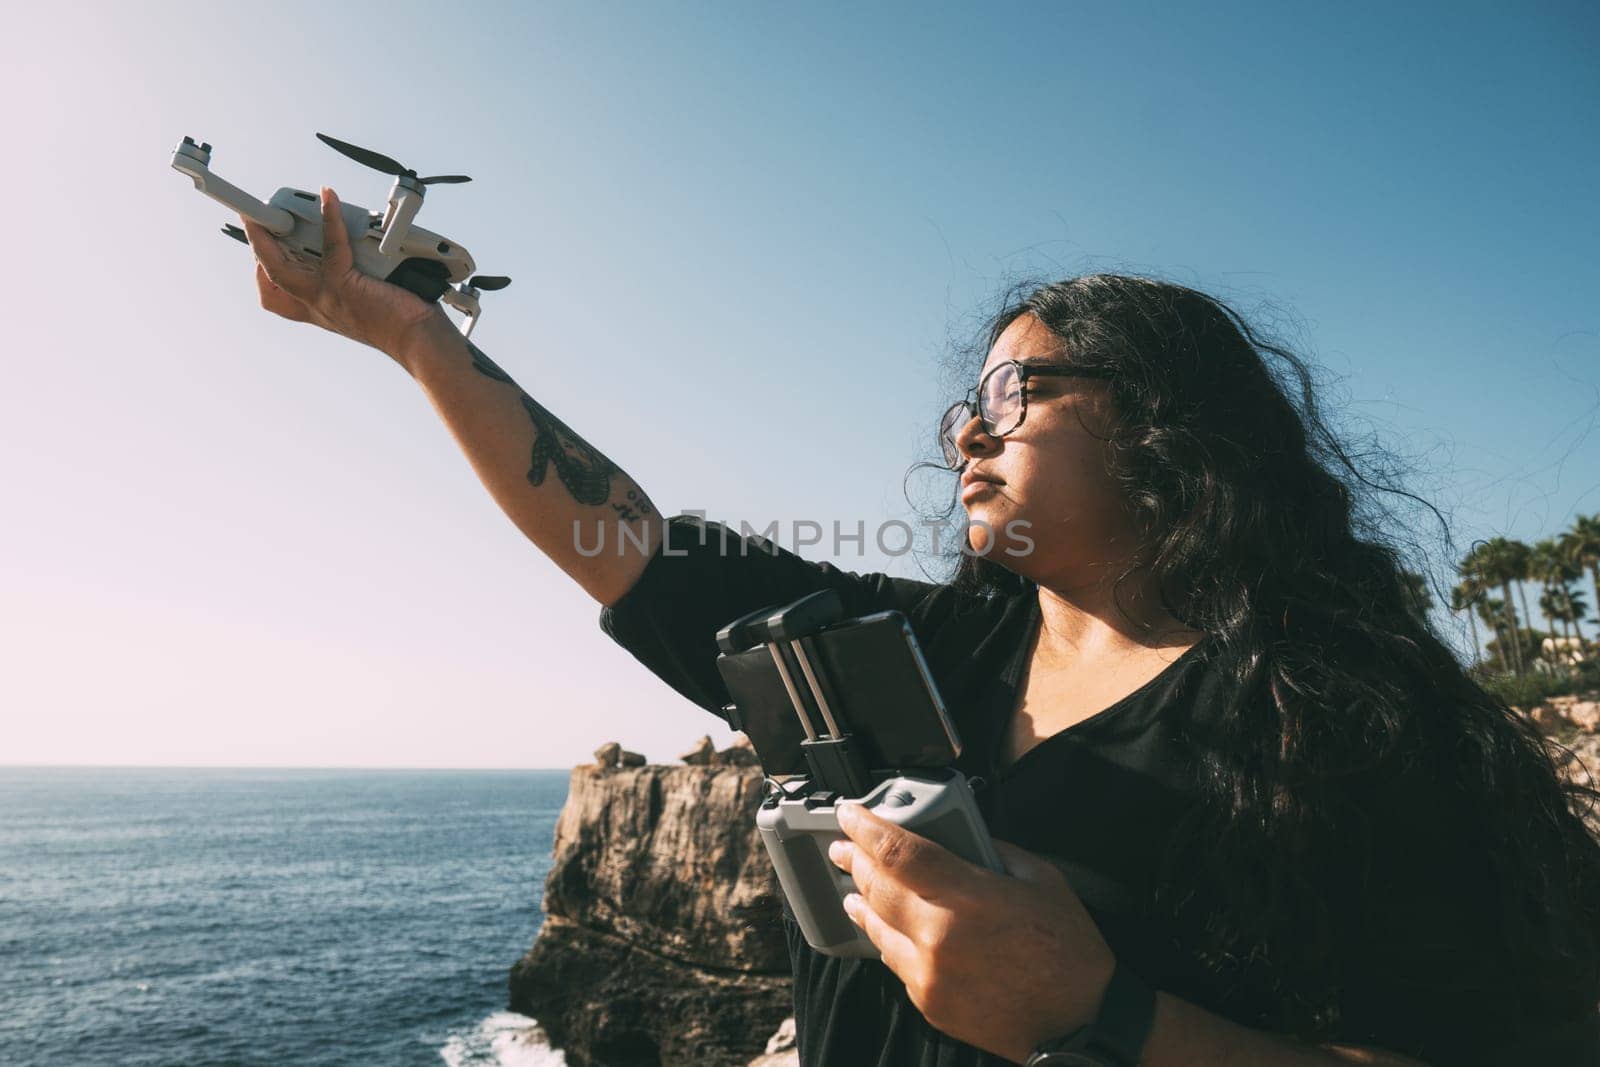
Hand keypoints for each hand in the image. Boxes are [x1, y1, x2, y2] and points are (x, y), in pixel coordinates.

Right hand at [241, 187, 448, 357]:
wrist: (420, 338)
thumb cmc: (405, 320)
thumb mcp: (367, 298)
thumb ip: (352, 277)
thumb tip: (356, 241)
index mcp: (320, 310)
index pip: (278, 296)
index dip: (264, 272)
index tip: (261, 248)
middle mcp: (317, 306)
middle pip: (271, 278)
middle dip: (257, 247)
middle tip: (255, 221)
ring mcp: (327, 297)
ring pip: (280, 268)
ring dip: (272, 237)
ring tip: (273, 210)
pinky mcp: (344, 285)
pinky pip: (332, 245)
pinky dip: (330, 218)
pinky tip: (328, 199)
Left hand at [829, 801, 1116, 1064]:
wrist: (1080, 1022)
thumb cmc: (1068, 951)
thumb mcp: (1042, 880)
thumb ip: (995, 851)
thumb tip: (961, 836)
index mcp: (969, 897)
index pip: (898, 852)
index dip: (866, 828)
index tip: (849, 813)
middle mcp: (939, 936)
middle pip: (877, 887)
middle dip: (854, 861)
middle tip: (843, 846)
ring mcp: (930, 974)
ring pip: (877, 927)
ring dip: (862, 901)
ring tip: (855, 886)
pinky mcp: (929, 1003)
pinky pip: (894, 962)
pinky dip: (887, 938)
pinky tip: (886, 927)